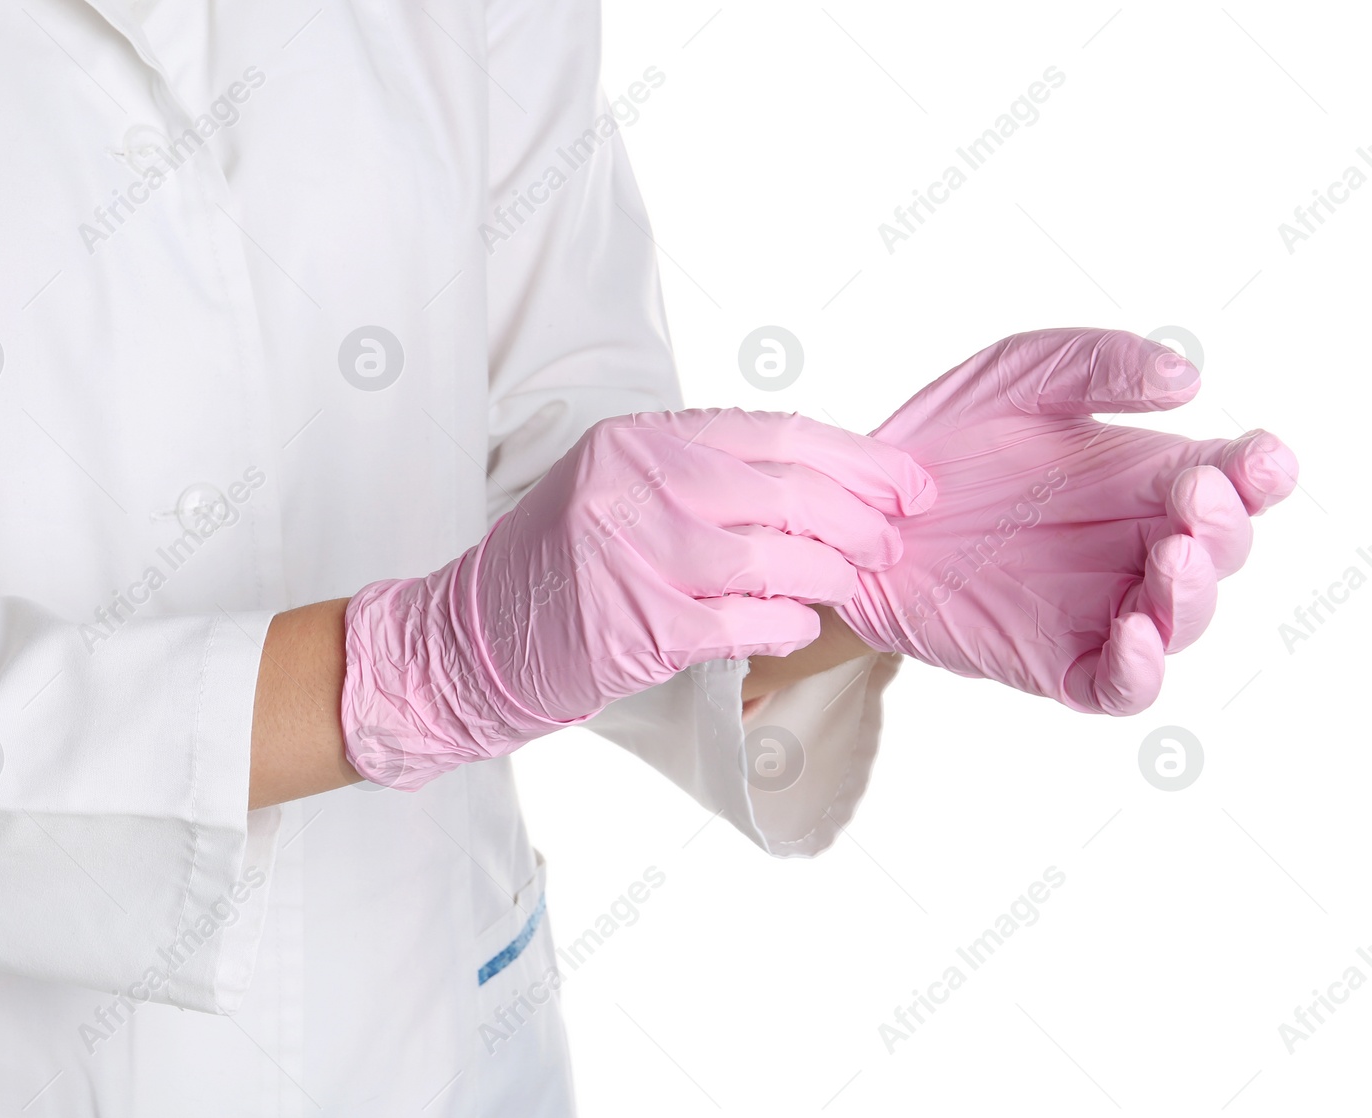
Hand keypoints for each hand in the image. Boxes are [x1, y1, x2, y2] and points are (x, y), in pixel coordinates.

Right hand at [342, 409, 934, 787]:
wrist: (475, 635)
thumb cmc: (565, 563)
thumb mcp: (626, 487)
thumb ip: (707, 475)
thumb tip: (828, 485)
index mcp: (640, 438)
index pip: (774, 432)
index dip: (856, 459)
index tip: (906, 482)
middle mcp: (636, 484)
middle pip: (786, 489)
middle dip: (860, 518)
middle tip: (892, 541)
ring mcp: (633, 554)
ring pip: (771, 556)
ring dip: (830, 573)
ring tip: (852, 585)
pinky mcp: (636, 624)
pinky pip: (742, 622)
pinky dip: (785, 623)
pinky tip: (800, 626)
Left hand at [838, 328, 1296, 713]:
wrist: (857, 504)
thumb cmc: (943, 440)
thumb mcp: (1018, 376)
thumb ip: (1100, 366)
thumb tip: (1186, 378)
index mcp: (1146, 477)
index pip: (1234, 480)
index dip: (1261, 472)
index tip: (1260, 457)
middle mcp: (1135, 544)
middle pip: (1220, 552)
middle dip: (1225, 527)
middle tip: (1196, 495)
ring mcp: (1099, 606)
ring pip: (1181, 621)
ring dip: (1193, 594)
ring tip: (1174, 555)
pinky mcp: (1053, 658)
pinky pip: (1118, 686)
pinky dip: (1141, 671)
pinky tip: (1137, 634)